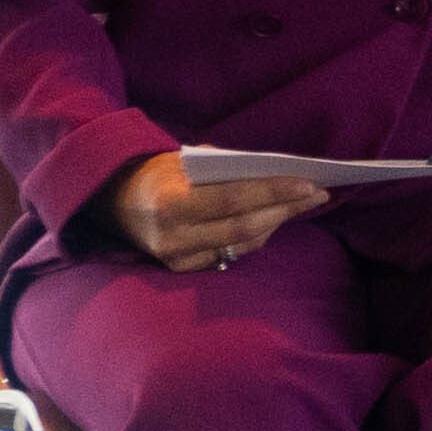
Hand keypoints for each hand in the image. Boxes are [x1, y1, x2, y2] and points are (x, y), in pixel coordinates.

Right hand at [109, 151, 325, 275]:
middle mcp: (173, 236)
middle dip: (286, 209)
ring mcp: (177, 257)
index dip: (275, 192)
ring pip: (242, 244)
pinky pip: (229, 254)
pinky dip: (255, 237)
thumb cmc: (158, 173)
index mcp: (172, 202)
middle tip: (317, 193)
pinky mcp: (180, 269)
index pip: (235, 199)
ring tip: (301, 203)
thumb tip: (278, 174)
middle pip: (245, 227)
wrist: (114, 200)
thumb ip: (226, 169)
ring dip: (276, 223)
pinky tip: (273, 220)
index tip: (309, 184)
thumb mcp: (185, 160)